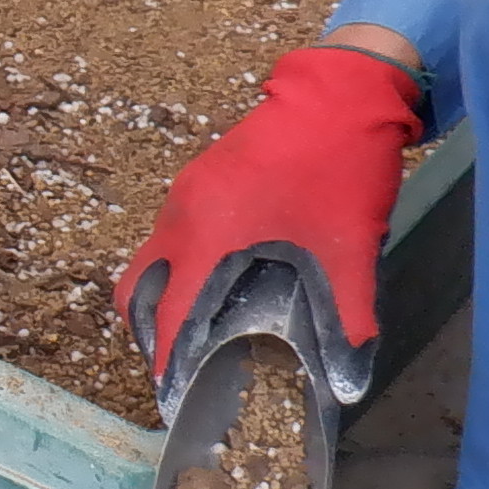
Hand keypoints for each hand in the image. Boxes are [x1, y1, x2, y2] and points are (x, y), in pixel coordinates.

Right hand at [117, 38, 427, 387]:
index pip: (167, 314)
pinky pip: (173, 236)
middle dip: (151, 334)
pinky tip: (225, 283)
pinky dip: (183, 269)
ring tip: (205, 334)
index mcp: (207, 235)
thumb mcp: (351, 249)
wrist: (343, 89)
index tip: (172, 399)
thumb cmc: (340, 167)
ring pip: (153, 261)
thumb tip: (350, 382)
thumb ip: (348, 317)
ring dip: (166, 300)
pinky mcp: (201, 178)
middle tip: (184, 369)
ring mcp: (187, 192)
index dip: (166, 361)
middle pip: (137, 290)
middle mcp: (182, 215)